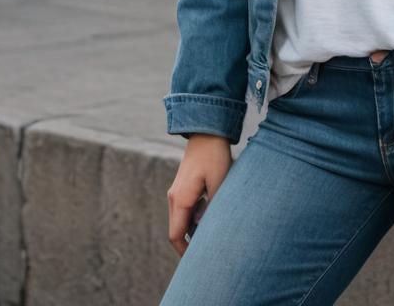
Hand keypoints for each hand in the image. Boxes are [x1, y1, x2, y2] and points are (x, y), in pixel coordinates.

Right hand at [166, 134, 232, 256]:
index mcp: (180, 199)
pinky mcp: (183, 185)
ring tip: (212, 234)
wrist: (206, 130)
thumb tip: (209, 229)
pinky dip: (194, 217)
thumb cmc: (214, 155)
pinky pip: (185, 209)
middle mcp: (174, 197)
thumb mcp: (219, 182)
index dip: (184, 252)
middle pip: (177, 230)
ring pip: (181, 219)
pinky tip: (211, 213)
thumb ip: (213, 208)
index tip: (196, 263)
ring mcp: (177, 191)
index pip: (176, 235)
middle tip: (206, 254)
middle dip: (189, 244)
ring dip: (193, 229)